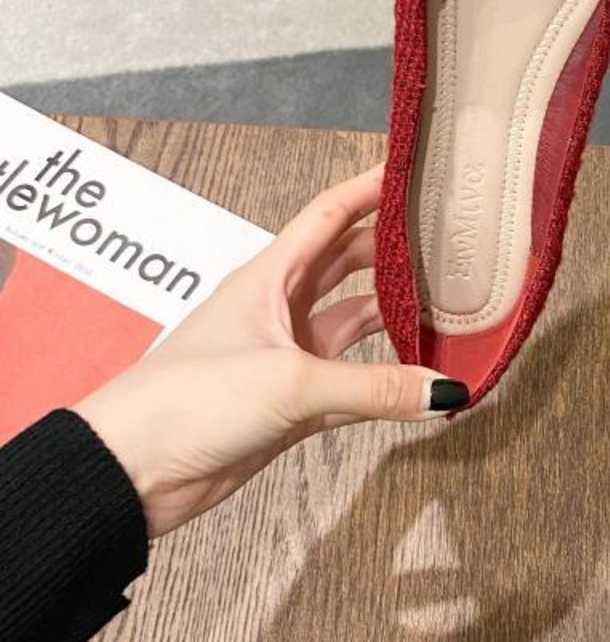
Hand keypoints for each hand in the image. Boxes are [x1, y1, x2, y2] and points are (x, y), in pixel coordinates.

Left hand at [75, 164, 466, 538]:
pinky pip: (353, 384)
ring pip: (355, 322)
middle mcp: (280, 309)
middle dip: (393, 250)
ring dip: (394, 316)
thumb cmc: (187, 400)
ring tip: (446, 304)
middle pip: (348, 263)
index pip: (328, 215)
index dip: (369, 189)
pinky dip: (386, 383)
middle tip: (444, 239)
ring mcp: (288, 356)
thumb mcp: (289, 382)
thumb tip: (444, 390)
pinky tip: (421, 380)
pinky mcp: (292, 404)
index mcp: (268, 278)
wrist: (131, 471)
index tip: (411, 171)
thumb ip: (373, 387)